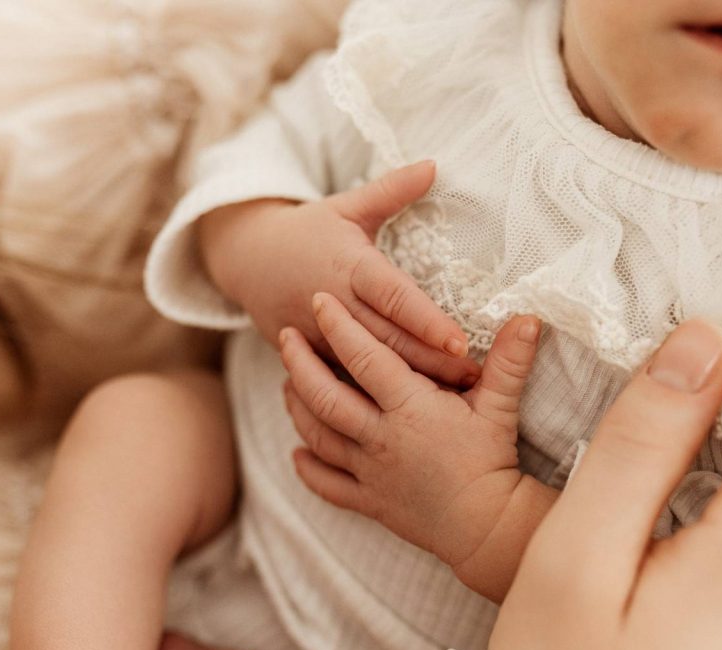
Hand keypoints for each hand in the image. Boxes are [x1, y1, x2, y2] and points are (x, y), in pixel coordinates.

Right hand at [198, 161, 480, 385]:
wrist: (246, 258)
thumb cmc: (310, 230)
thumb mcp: (348, 206)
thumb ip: (392, 189)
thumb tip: (434, 164)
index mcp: (349, 264)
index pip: (394, 296)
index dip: (426, 320)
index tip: (460, 341)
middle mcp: (332, 303)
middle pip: (388, 340)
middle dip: (431, 363)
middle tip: (475, 380)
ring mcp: (315, 335)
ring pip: (365, 368)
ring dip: (407, 385)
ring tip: (453, 401)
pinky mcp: (305, 357)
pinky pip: (340, 380)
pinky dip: (371, 396)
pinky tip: (405, 412)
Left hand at [279, 293, 556, 598]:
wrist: (485, 527)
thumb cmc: (491, 462)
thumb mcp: (500, 406)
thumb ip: (509, 360)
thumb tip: (530, 318)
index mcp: (410, 408)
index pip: (365, 359)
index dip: (340, 327)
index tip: (321, 302)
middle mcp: (381, 437)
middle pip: (326, 396)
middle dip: (300, 363)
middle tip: (285, 337)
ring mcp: (370, 471)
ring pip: (319, 435)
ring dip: (297, 408)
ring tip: (287, 383)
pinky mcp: (369, 501)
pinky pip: (328, 485)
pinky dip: (308, 468)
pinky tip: (296, 453)